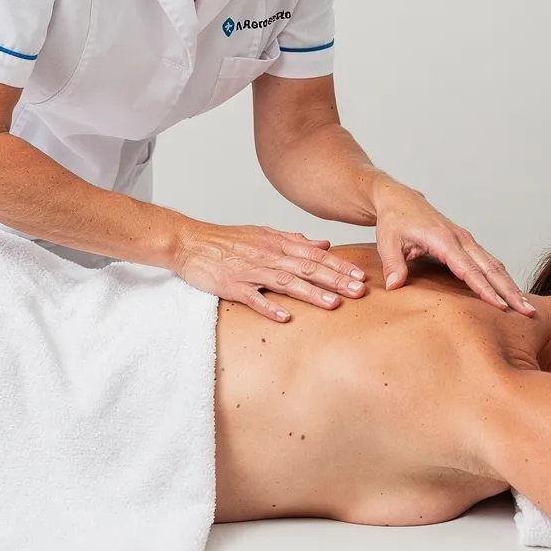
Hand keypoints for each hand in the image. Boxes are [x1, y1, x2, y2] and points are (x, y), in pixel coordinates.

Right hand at [172, 223, 368, 321]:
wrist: (190, 241)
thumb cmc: (228, 239)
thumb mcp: (265, 234)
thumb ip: (296, 240)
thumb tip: (325, 243)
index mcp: (278, 244)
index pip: (315, 255)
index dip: (339, 266)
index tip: (361, 276)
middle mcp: (269, 256)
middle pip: (307, 268)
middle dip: (335, 280)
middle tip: (358, 292)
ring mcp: (250, 271)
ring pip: (285, 282)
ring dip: (311, 293)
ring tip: (333, 304)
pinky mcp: (231, 285)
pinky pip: (252, 297)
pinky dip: (268, 307)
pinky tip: (285, 317)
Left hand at [371, 177, 534, 314]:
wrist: (399, 199)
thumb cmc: (394, 220)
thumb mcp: (387, 241)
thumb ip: (393, 264)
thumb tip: (395, 285)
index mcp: (444, 240)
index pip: (469, 270)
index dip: (485, 290)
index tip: (500, 306)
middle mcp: (461, 239)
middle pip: (491, 269)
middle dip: (510, 291)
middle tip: (527, 311)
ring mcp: (466, 240)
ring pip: (495, 265)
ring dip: (511, 286)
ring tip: (525, 307)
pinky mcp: (466, 243)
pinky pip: (488, 262)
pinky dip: (502, 278)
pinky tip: (510, 292)